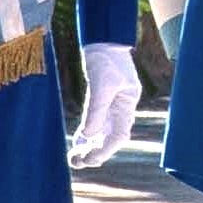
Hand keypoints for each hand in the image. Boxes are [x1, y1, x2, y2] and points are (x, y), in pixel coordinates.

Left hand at [66, 38, 144, 169]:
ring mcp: (112, 105)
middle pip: (111, 138)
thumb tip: (88, 136)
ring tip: (74, 159)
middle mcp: (121, 108)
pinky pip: (95, 124)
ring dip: (90, 147)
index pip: (119, 134)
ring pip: (102, 133)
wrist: (102, 40)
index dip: (105, 149)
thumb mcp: (100, 84)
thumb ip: (95, 110)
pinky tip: (77, 145)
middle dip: (96, 152)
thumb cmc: (105, 59)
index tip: (90, 159)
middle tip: (78, 163)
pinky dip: (87, 135)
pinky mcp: (102, 101)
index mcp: (127, 104)